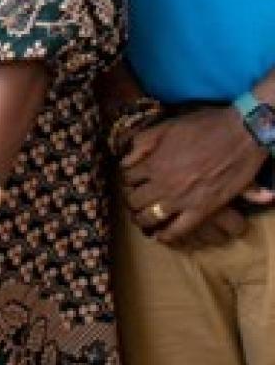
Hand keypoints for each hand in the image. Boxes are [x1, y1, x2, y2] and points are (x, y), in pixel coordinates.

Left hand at [121, 108, 267, 244]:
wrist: (238, 136)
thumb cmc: (202, 127)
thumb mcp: (164, 127)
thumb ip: (142, 142)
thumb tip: (126, 157)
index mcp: (152, 163)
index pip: (126, 177)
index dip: (125, 179)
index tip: (129, 181)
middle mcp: (162, 184)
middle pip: (134, 200)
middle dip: (130, 199)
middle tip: (133, 200)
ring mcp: (181, 200)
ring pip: (150, 217)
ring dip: (142, 219)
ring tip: (142, 218)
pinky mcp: (202, 211)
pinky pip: (179, 231)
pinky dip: (167, 236)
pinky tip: (162, 237)